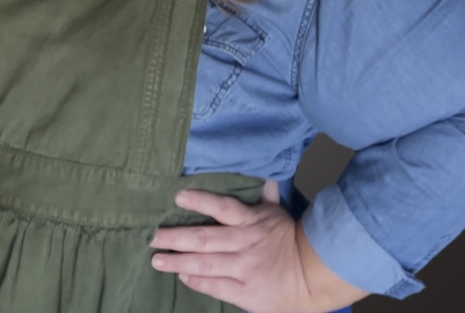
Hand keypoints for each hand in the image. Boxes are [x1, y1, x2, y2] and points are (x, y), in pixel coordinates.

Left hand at [150, 180, 309, 312]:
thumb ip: (266, 192)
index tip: (177, 198)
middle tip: (152, 236)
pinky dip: (197, 281)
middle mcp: (244, 244)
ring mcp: (244, 269)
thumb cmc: (289, 239)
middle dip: (175, 237)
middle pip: (204, 238)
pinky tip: (182, 276)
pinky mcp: (246, 293)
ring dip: (178, 262)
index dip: (199, 202)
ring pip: (205, 264)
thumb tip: (264, 171)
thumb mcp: (277, 212)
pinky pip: (216, 286)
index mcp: (251, 221)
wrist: (312, 275)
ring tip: (157, 259)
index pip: (222, 207)